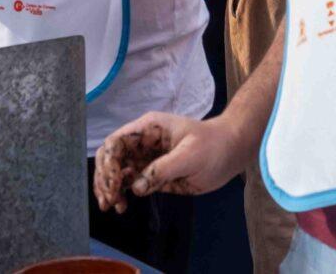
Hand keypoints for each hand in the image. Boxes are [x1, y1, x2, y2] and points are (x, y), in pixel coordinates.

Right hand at [93, 113, 245, 211]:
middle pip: (110, 157)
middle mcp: (142, 143)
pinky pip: (129, 184)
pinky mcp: (152, 175)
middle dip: (104, 178)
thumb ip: (162, 169)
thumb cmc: (213, 145)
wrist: (231, 151)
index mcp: (148, 129)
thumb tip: (135, 187)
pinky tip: (121, 206)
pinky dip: (121, 194)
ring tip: (113, 206)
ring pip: (116, 172)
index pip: (116, 143)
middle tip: (109, 200)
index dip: (109, 163)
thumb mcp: (190, 155)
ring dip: (109, 189)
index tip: (115, 184)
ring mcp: (145, 159)